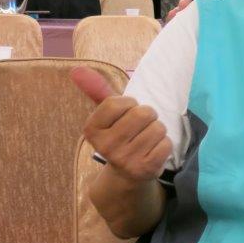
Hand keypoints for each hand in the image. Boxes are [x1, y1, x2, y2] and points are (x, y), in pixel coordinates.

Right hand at [71, 66, 171, 181]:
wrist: (126, 173)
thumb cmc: (119, 135)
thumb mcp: (107, 114)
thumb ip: (96, 90)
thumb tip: (77, 69)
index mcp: (92, 130)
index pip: (116, 102)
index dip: (129, 103)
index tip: (127, 111)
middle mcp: (106, 147)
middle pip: (142, 113)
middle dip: (148, 115)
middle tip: (141, 126)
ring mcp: (126, 160)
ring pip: (158, 128)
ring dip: (157, 129)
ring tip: (147, 138)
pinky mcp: (145, 169)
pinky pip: (166, 143)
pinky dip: (164, 144)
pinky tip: (153, 150)